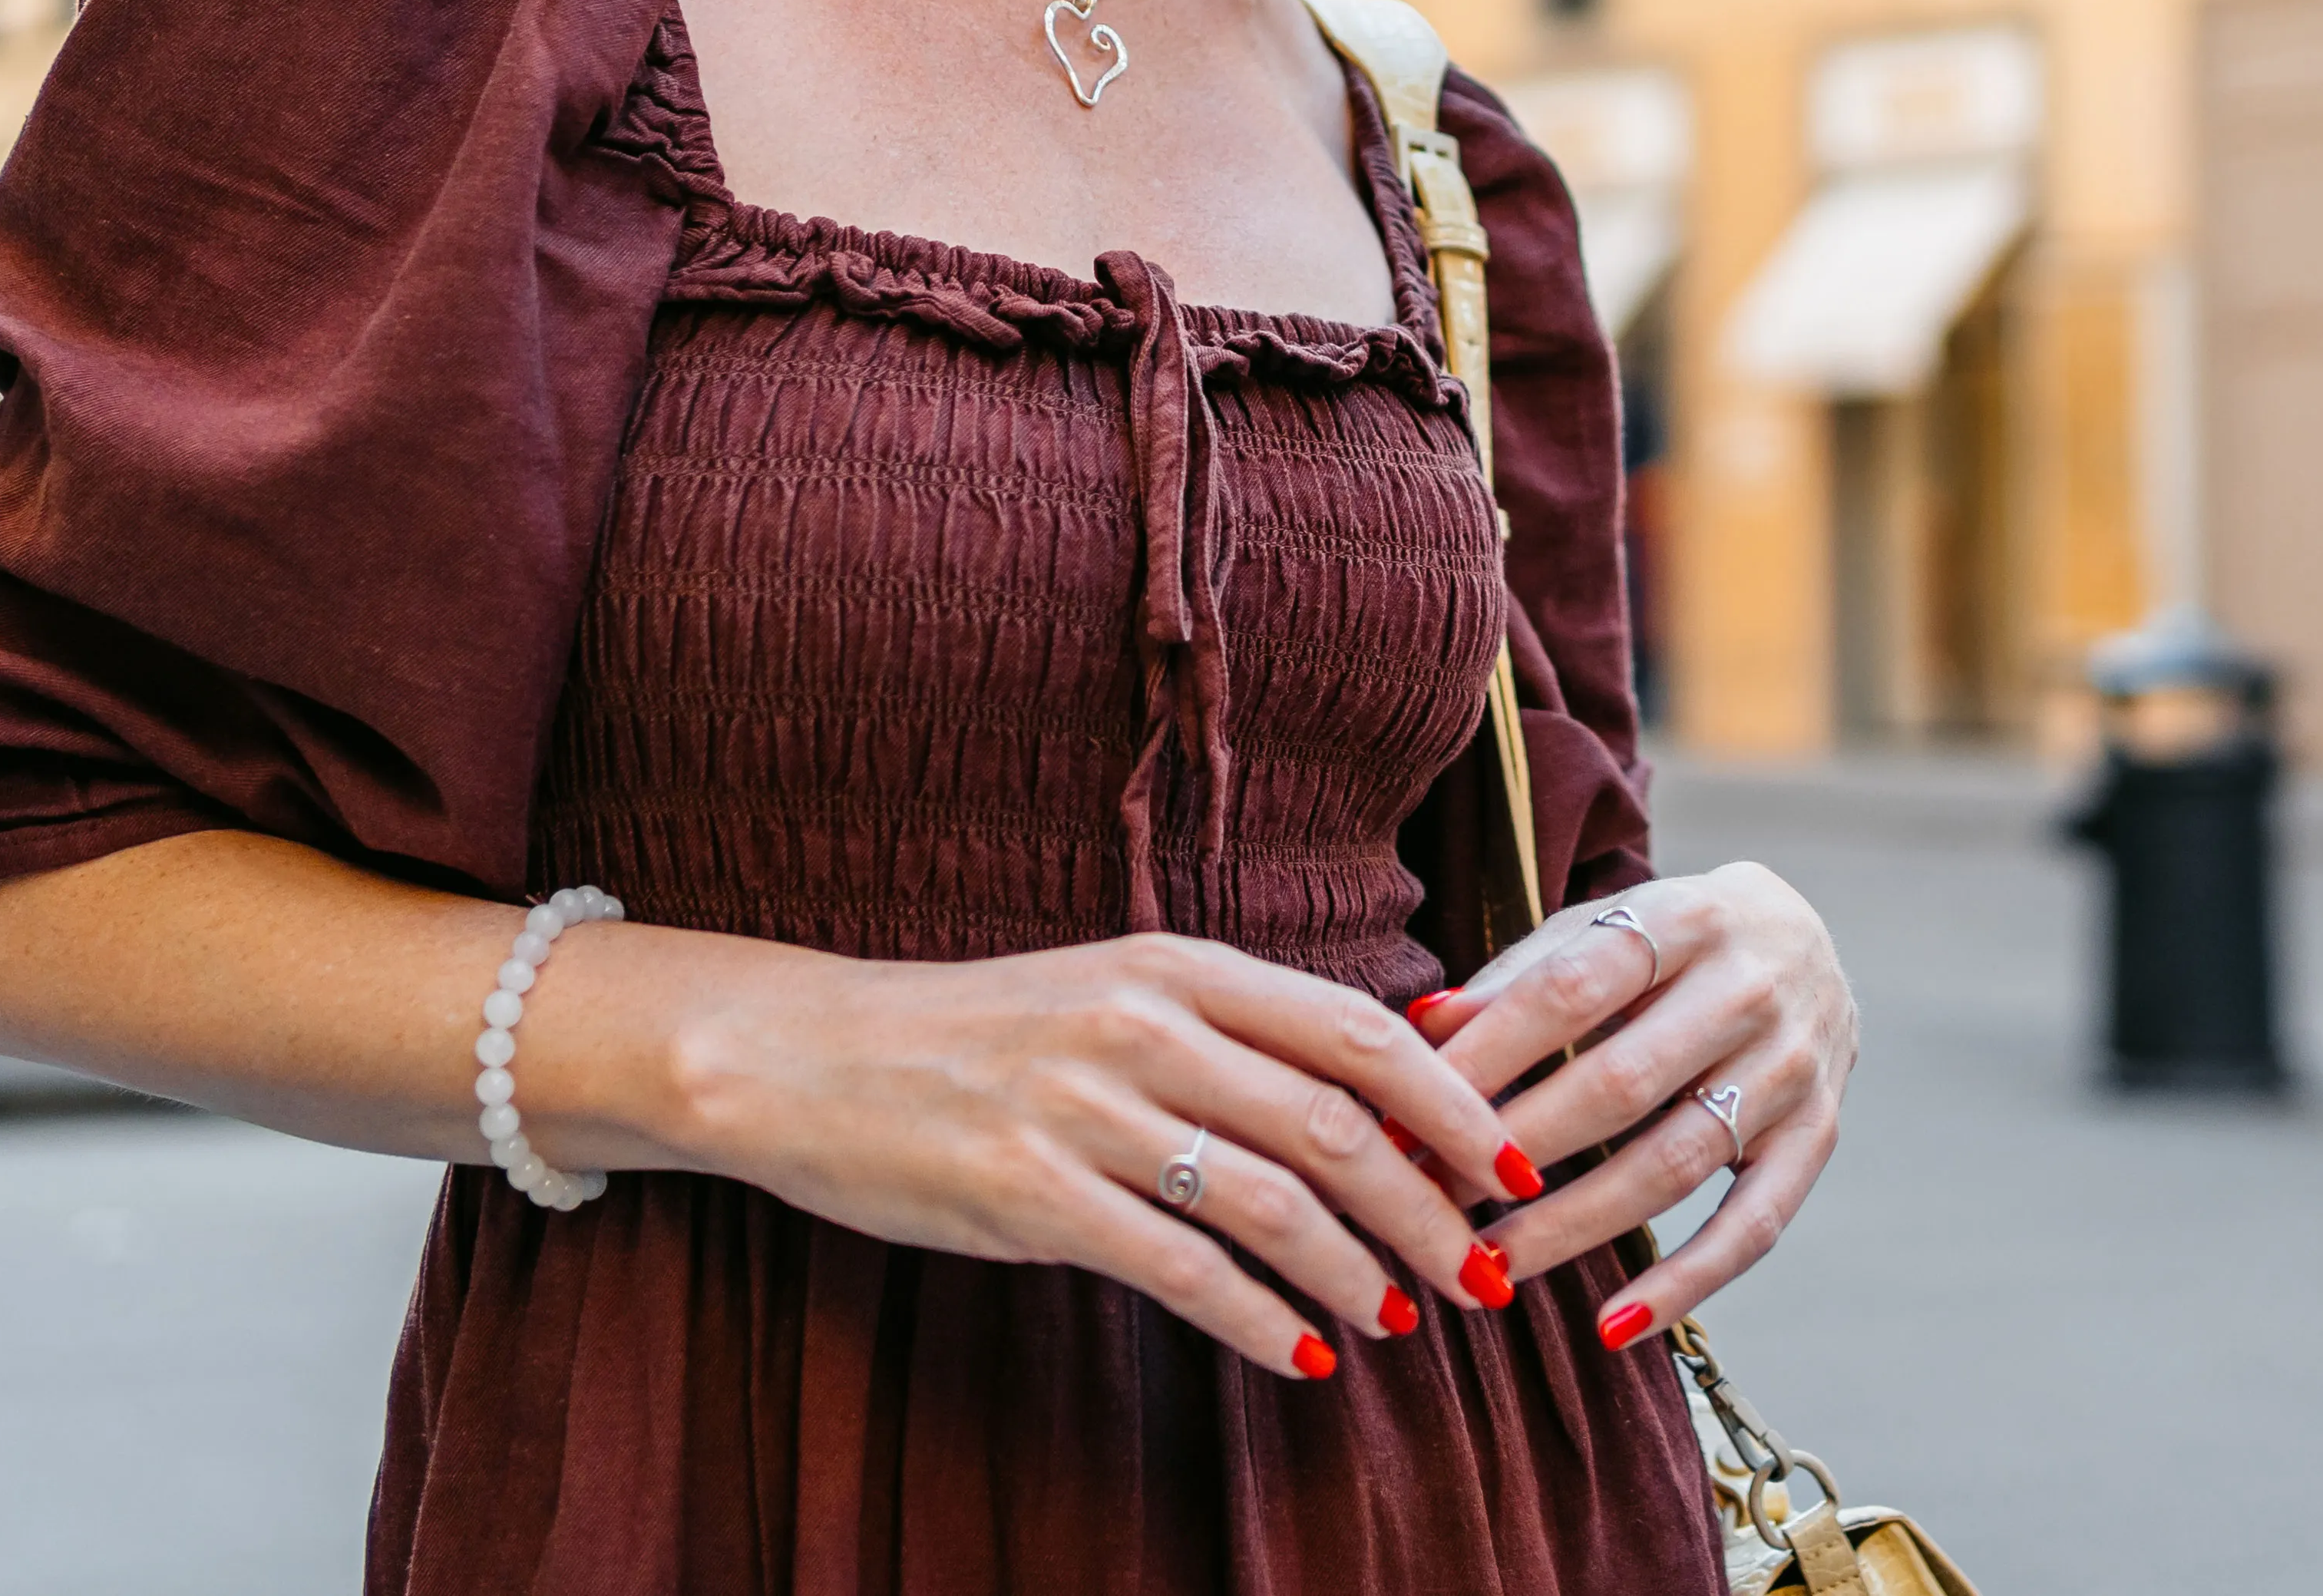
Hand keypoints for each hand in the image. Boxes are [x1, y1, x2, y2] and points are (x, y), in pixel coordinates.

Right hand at [568, 928, 1521, 1376]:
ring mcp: (1084, 1108)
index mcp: (1179, 966)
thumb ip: (1235, 1037)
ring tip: (1399, 1320)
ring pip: (1271, 1202)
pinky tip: (1301, 1356)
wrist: (806, 1054)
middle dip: (1427, 1210)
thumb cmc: (980, 1033)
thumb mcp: (1116, 995)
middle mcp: (1143, 1025)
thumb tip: (1383, 1096)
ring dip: (1354, 1273)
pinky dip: (1258, 1321)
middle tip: (1478, 1274)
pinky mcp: (1030, 1192)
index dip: (1455, 1107)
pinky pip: (1179, 1269)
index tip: (1515, 1171)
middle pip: (1337, 1124)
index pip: (1360, 1034)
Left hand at [1411, 863, 1856, 1345]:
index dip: (1484, 1058)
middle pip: (1620, 1084)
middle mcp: (1751, 990)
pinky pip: (1753, 1227)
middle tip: (1430, 1198)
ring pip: (1673, 1164)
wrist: (1803, 940)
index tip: (1405, 1116)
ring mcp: (1792, 1069)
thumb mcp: (1601, 927)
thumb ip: (1519, 975)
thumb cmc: (1669, 943)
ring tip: (1490, 1263)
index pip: (1570, 991)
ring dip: (1573, 1225)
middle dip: (1513, 1149)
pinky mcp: (1817, 1137)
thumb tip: (1423, 1026)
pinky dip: (1685, 1284)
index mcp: (1686, 918)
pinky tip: (1613, 1328)